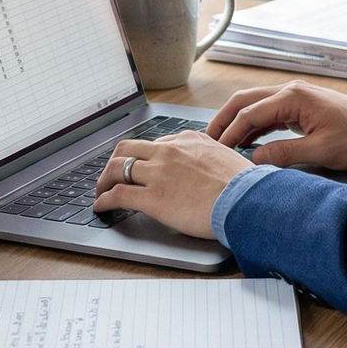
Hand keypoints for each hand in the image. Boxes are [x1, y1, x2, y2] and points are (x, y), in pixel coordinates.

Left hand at [92, 132, 253, 240]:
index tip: (139, 166)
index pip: (155, 144)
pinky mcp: (151, 197)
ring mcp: (158, 172)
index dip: (142, 157)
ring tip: (101, 191)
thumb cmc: (244, 185)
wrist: (246, 199)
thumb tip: (208, 169)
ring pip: (116, 168)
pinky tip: (102, 207)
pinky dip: (104, 200)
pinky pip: (117, 194)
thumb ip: (209, 159)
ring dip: (104, 180)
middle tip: (111, 175)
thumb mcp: (225, 159)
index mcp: (187, 140)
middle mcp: (169, 151)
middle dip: (115, 161)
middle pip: (127, 149)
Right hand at [207, 81, 346, 170]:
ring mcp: (295, 97)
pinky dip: (253, 124)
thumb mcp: (322, 152)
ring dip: (237, 121)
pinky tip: (245, 141)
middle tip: (206, 141)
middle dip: (224, 120)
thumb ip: (285, 154)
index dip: (230, 133)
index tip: (215, 151)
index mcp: (293, 98)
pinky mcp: (300, 106)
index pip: (250, 114)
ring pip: (255, 104)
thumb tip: (254, 159)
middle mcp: (290, 91)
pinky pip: (268, 112)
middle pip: (245, 101)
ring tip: (220, 142)